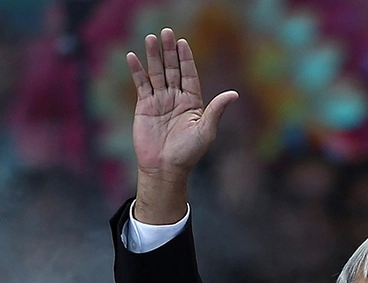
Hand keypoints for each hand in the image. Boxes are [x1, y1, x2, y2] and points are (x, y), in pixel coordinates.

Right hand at [127, 28, 237, 222]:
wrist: (165, 167)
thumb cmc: (188, 152)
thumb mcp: (206, 130)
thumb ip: (217, 110)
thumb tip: (234, 94)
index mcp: (193, 102)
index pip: (189, 74)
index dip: (186, 58)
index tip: (183, 42)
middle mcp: (177, 98)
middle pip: (172, 69)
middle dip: (169, 51)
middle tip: (166, 32)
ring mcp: (160, 101)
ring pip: (156, 73)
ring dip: (153, 56)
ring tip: (151, 38)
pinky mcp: (145, 106)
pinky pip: (141, 84)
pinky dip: (137, 70)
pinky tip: (133, 57)